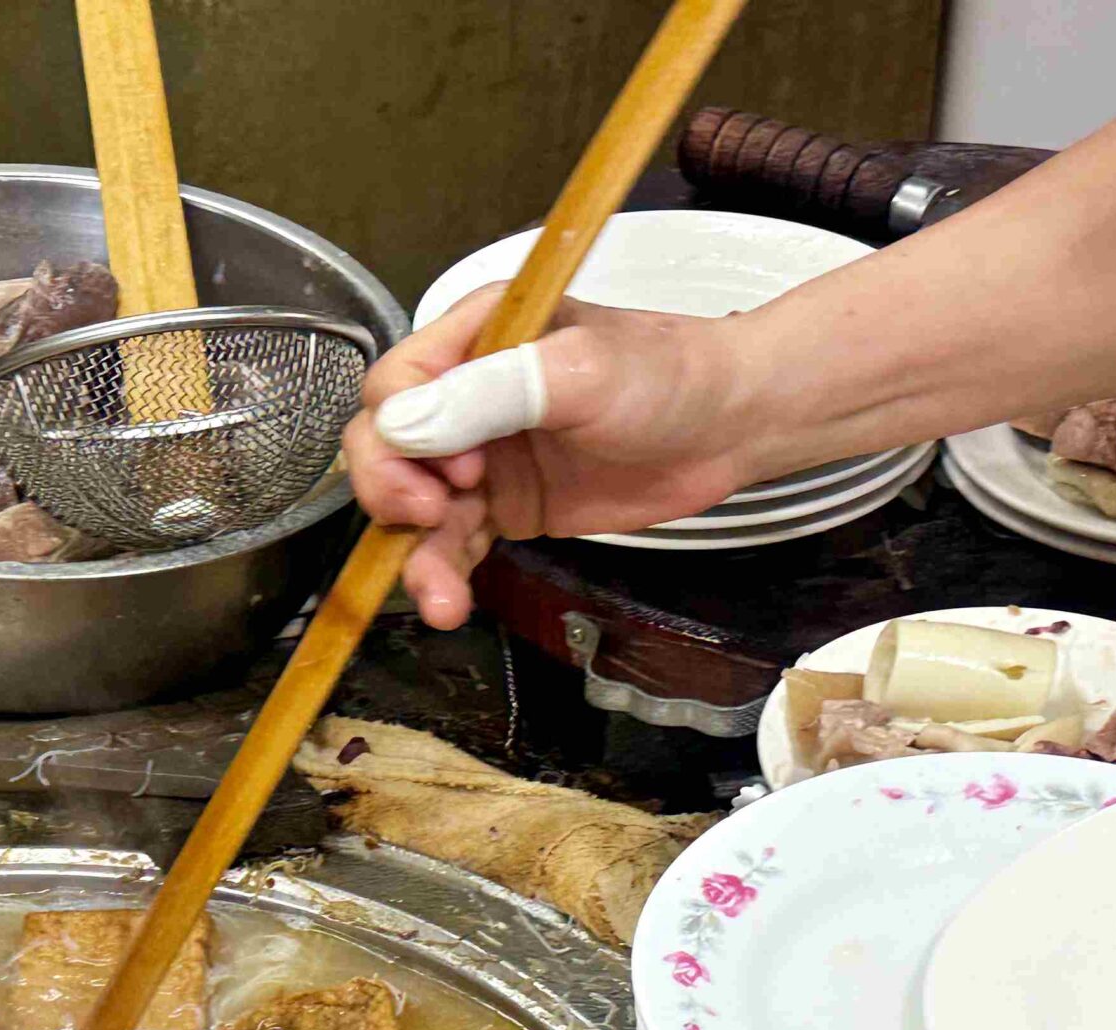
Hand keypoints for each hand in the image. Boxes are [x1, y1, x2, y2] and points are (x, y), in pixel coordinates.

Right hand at [342, 288, 757, 626]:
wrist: (728, 426)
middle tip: (432, 518)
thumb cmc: (666, 378)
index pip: (395, 387)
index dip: (403, 434)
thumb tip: (405, 427)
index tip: (454, 469)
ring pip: (413, 508)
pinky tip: (451, 603)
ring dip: (415, 554)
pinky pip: (453, 543)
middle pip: (387, 448)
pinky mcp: (505, 507)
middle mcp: (466, 395)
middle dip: (394, 492)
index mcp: (475, 340)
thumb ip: (492, 394)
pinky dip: (445, 573)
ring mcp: (484, 456)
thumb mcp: (578, 373)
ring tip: (439, 598)